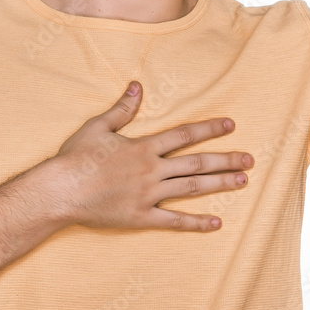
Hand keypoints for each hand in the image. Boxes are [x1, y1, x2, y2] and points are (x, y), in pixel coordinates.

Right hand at [51, 81, 254, 231]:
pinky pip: (174, 221)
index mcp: (143, 147)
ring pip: (191, 188)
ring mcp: (148, 195)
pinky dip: (196, 223)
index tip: (230, 126)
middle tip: (250, 159)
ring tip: (242, 181)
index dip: (208, 129)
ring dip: (219, 184)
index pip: (184, 135)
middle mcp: (151, 170)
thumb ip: (122, 109)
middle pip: (196, 163)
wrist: (59, 191)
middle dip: (226, 159)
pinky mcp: (141, 217)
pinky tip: (216, 223)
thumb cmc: (74, 158)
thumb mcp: (97, 127)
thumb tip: (137, 87)